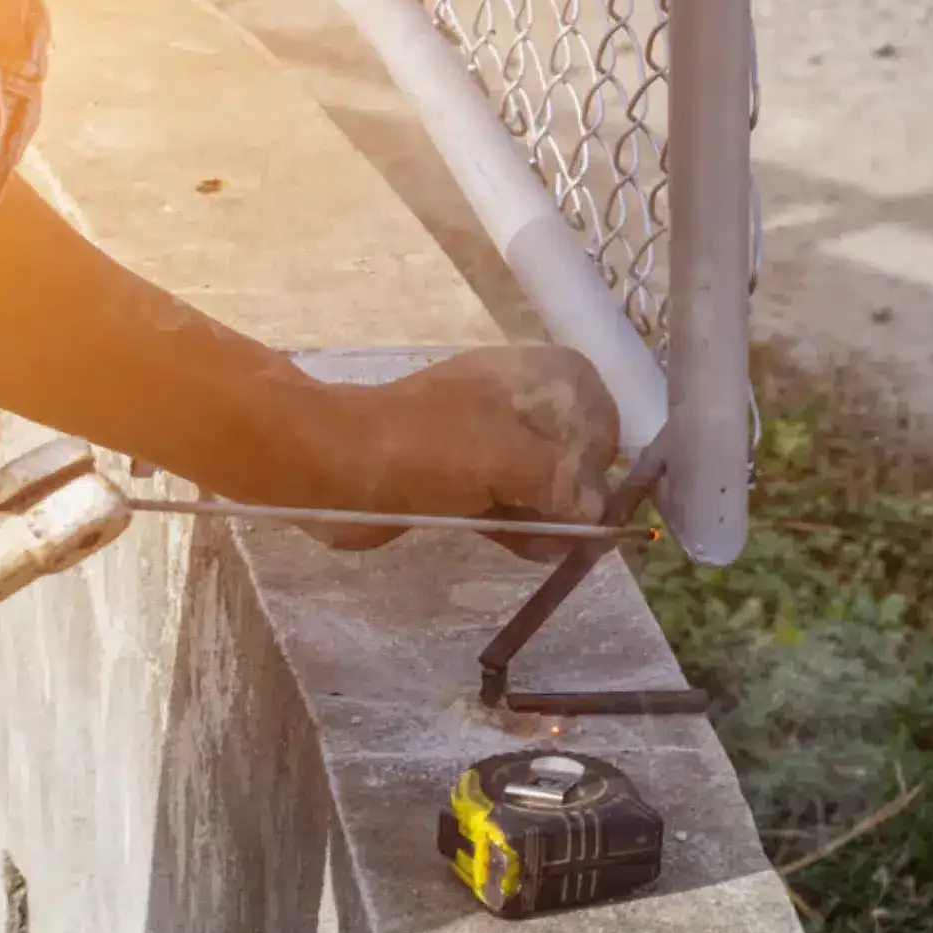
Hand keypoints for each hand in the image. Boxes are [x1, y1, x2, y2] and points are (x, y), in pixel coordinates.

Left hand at [320, 344, 620, 560]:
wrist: (333, 472)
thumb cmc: (424, 449)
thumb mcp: (504, 458)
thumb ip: (557, 480)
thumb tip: (596, 507)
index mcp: (518, 380)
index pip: (583, 390)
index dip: (600, 430)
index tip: (597, 472)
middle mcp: (503, 408)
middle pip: (565, 441)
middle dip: (580, 483)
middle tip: (586, 525)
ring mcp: (477, 448)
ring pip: (535, 480)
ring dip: (555, 513)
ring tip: (566, 547)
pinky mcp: (454, 486)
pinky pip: (505, 505)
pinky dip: (525, 527)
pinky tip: (539, 552)